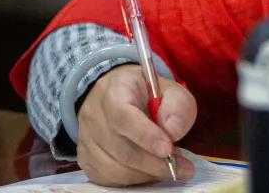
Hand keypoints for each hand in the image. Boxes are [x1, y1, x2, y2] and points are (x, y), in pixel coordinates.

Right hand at [76, 64, 197, 185]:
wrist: (116, 94)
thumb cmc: (146, 93)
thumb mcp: (170, 89)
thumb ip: (177, 106)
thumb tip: (174, 131)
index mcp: (115, 91)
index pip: (124, 117)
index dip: (146, 136)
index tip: (168, 149)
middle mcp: (94, 116)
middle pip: (121, 149)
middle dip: (155, 164)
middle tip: (182, 168)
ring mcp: (86, 139)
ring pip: (114, 169)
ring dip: (146, 174)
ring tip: (169, 167)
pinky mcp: (86, 159)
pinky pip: (108, 178)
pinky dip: (133, 179)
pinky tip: (149, 171)